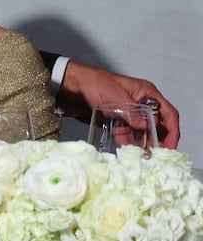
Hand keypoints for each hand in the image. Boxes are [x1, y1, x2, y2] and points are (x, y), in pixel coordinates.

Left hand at [57, 61, 179, 147]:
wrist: (69, 85)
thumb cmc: (92, 83)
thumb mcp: (115, 96)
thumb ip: (131, 112)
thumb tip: (145, 127)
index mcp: (145, 93)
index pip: (167, 112)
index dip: (172, 130)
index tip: (170, 146)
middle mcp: (139, 103)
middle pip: (156, 125)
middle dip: (158, 140)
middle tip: (156, 156)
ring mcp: (126, 113)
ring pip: (141, 132)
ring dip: (142, 144)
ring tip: (143, 158)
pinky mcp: (114, 120)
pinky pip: (125, 134)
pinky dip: (127, 142)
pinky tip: (128, 151)